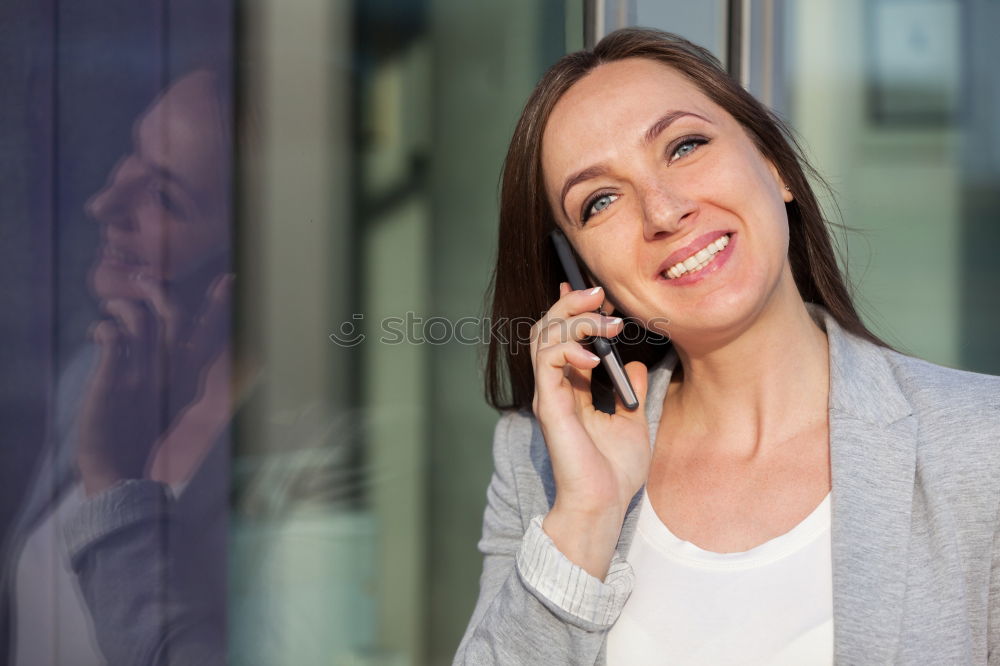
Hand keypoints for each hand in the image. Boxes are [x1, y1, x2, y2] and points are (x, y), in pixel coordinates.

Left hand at [76, 273, 232, 494]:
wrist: (118, 471)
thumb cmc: (142, 435)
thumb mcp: (173, 403)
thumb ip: (180, 373)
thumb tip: (182, 346)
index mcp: (189, 379)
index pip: (210, 333)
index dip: (219, 304)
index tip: (227, 279)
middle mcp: (170, 374)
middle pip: (175, 317)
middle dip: (160, 290)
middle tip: (144, 278)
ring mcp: (142, 376)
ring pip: (139, 320)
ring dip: (122, 306)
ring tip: (112, 306)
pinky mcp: (112, 382)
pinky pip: (111, 337)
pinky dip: (102, 327)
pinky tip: (97, 331)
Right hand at [530, 283, 649, 576]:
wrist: (604, 505)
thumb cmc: (614, 472)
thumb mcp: (634, 420)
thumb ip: (632, 389)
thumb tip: (637, 362)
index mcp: (572, 389)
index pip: (562, 336)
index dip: (575, 310)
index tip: (600, 294)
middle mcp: (555, 387)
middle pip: (547, 327)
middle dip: (571, 303)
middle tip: (600, 294)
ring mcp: (549, 394)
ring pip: (543, 336)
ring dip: (574, 319)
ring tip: (605, 321)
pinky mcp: (549, 404)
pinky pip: (548, 361)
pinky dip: (568, 348)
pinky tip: (594, 355)